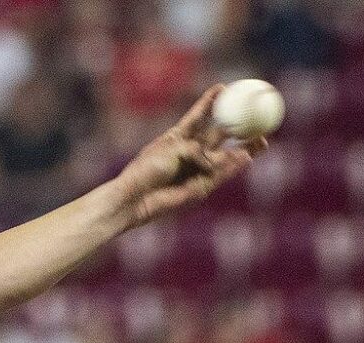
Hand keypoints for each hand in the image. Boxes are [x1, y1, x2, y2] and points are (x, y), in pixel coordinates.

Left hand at [113, 84, 267, 229]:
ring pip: (225, 157)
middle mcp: (188, 153)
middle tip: (256, 117)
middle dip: (238, 126)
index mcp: (176, 138)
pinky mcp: (199, 189)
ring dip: (245, 148)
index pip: (197, 116)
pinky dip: (234, 166)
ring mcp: (195, 170)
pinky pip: (221, 175)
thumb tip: (218, 160)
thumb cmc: (147, 170)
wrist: (134, 200)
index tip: (224, 87)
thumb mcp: (172, 149)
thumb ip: (197, 149)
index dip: (210, 101)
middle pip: (218, 136)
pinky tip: (248, 157)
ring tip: (264, 139)